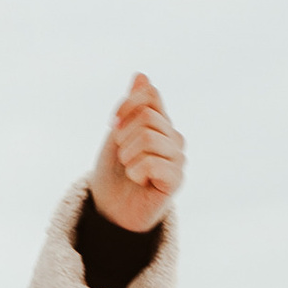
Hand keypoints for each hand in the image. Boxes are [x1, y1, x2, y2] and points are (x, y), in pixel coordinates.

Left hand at [88, 72, 184, 230]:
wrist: (110, 211)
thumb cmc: (113, 174)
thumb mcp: (117, 134)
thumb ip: (132, 107)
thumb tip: (141, 75)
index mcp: (161, 124)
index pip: (151, 95)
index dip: (127, 105)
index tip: (113, 124)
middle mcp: (173, 138)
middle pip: (148, 116)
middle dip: (125, 135)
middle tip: (123, 156)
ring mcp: (177, 159)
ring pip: (149, 137)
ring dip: (128, 155)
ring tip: (129, 169)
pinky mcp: (176, 180)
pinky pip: (153, 162)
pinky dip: (135, 171)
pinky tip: (137, 180)